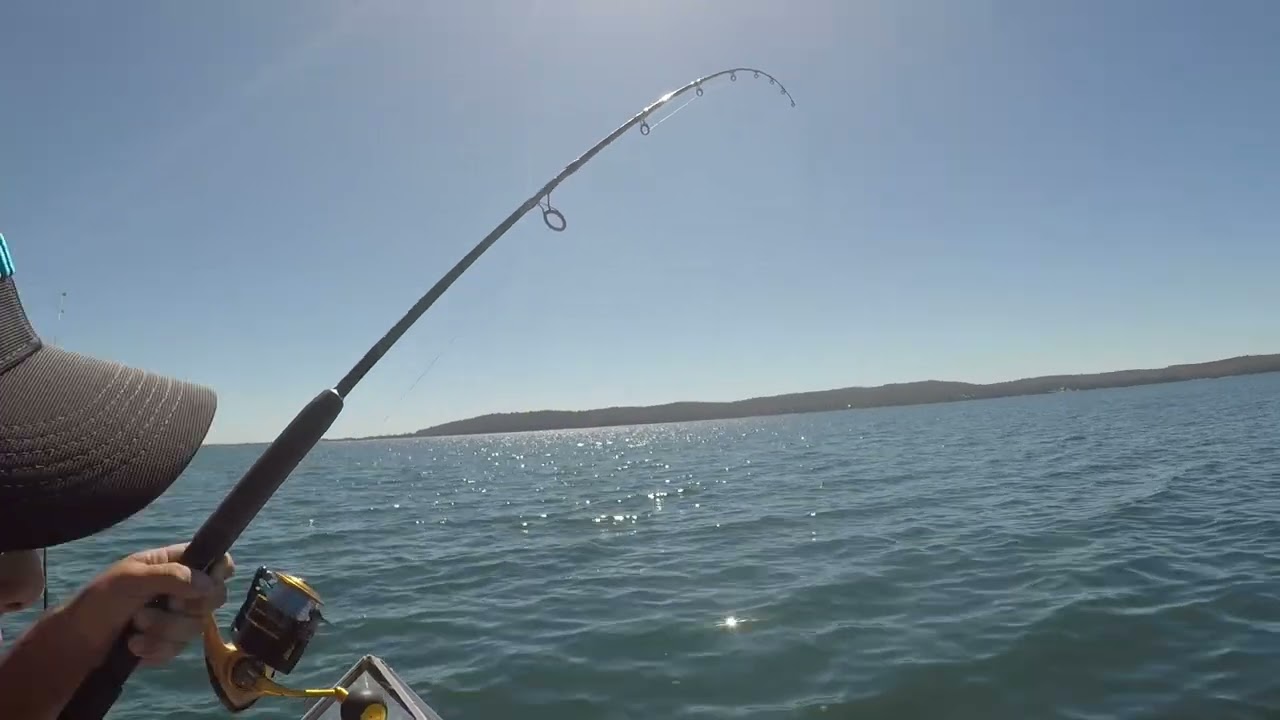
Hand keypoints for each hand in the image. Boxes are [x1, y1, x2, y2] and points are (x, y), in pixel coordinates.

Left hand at [71, 544, 234, 665]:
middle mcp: (183, 589)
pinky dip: (156, 648)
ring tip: (135, 627)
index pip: (216, 561)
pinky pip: (180, 648)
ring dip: (163, 629)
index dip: (220, 571)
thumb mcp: (132, 579)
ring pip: (196, 626)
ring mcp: (178, 618)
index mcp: (176, 564)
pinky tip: (134, 645)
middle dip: (186, 607)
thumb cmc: (100, 599)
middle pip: (214, 597)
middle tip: (165, 605)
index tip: (207, 584)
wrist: (76, 641)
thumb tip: (210, 583)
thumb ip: (172, 576)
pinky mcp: (170, 644)